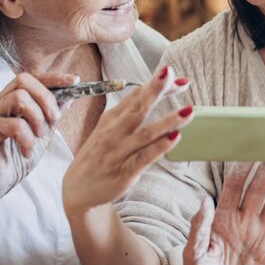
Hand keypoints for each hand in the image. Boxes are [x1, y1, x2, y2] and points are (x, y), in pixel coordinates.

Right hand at [0, 71, 76, 208]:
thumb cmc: (15, 158)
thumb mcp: (41, 133)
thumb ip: (52, 114)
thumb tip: (70, 95)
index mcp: (10, 99)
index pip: (32, 78)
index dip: (54, 78)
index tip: (75, 81)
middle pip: (23, 80)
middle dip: (46, 98)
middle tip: (54, 120)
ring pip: (19, 98)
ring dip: (37, 118)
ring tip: (39, 137)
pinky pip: (14, 125)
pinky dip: (27, 139)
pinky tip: (27, 151)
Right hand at [62, 66, 192, 217]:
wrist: (77, 189)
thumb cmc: (98, 155)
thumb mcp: (108, 129)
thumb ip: (129, 111)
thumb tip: (150, 89)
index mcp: (111, 119)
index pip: (136, 96)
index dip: (156, 85)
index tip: (176, 76)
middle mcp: (113, 133)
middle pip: (138, 108)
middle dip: (155, 90)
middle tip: (171, 74)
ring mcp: (118, 153)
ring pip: (145, 133)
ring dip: (167, 121)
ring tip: (188, 111)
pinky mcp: (123, 173)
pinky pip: (143, 158)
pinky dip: (159, 147)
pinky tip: (174, 137)